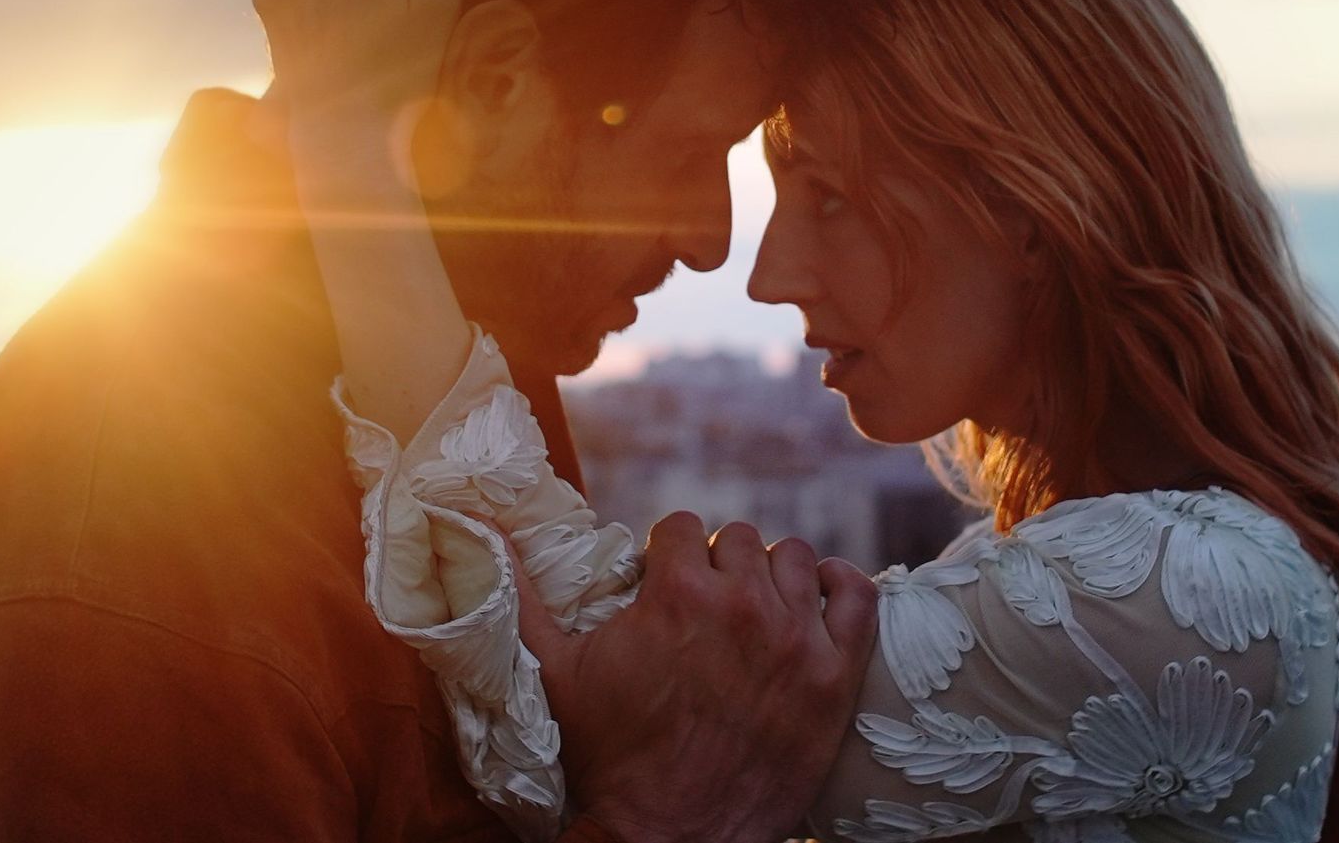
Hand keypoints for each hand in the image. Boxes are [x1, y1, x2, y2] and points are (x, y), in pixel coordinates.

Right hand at [518, 513, 877, 842]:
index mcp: (676, 591)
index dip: (668, 558)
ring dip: (771, 577)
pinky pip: (856, 594)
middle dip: (717, 567)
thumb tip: (482, 532)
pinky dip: (839, 587)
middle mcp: (741, 603)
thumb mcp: (554, 674)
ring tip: (752, 615)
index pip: (680, 527)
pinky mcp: (836, 676)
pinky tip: (814, 599)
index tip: (662, 589)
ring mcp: (796, 637)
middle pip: (737, 538)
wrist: (672, 838)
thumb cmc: (609, 756)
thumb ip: (521, 596)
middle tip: (705, 612)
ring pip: (792, 558)